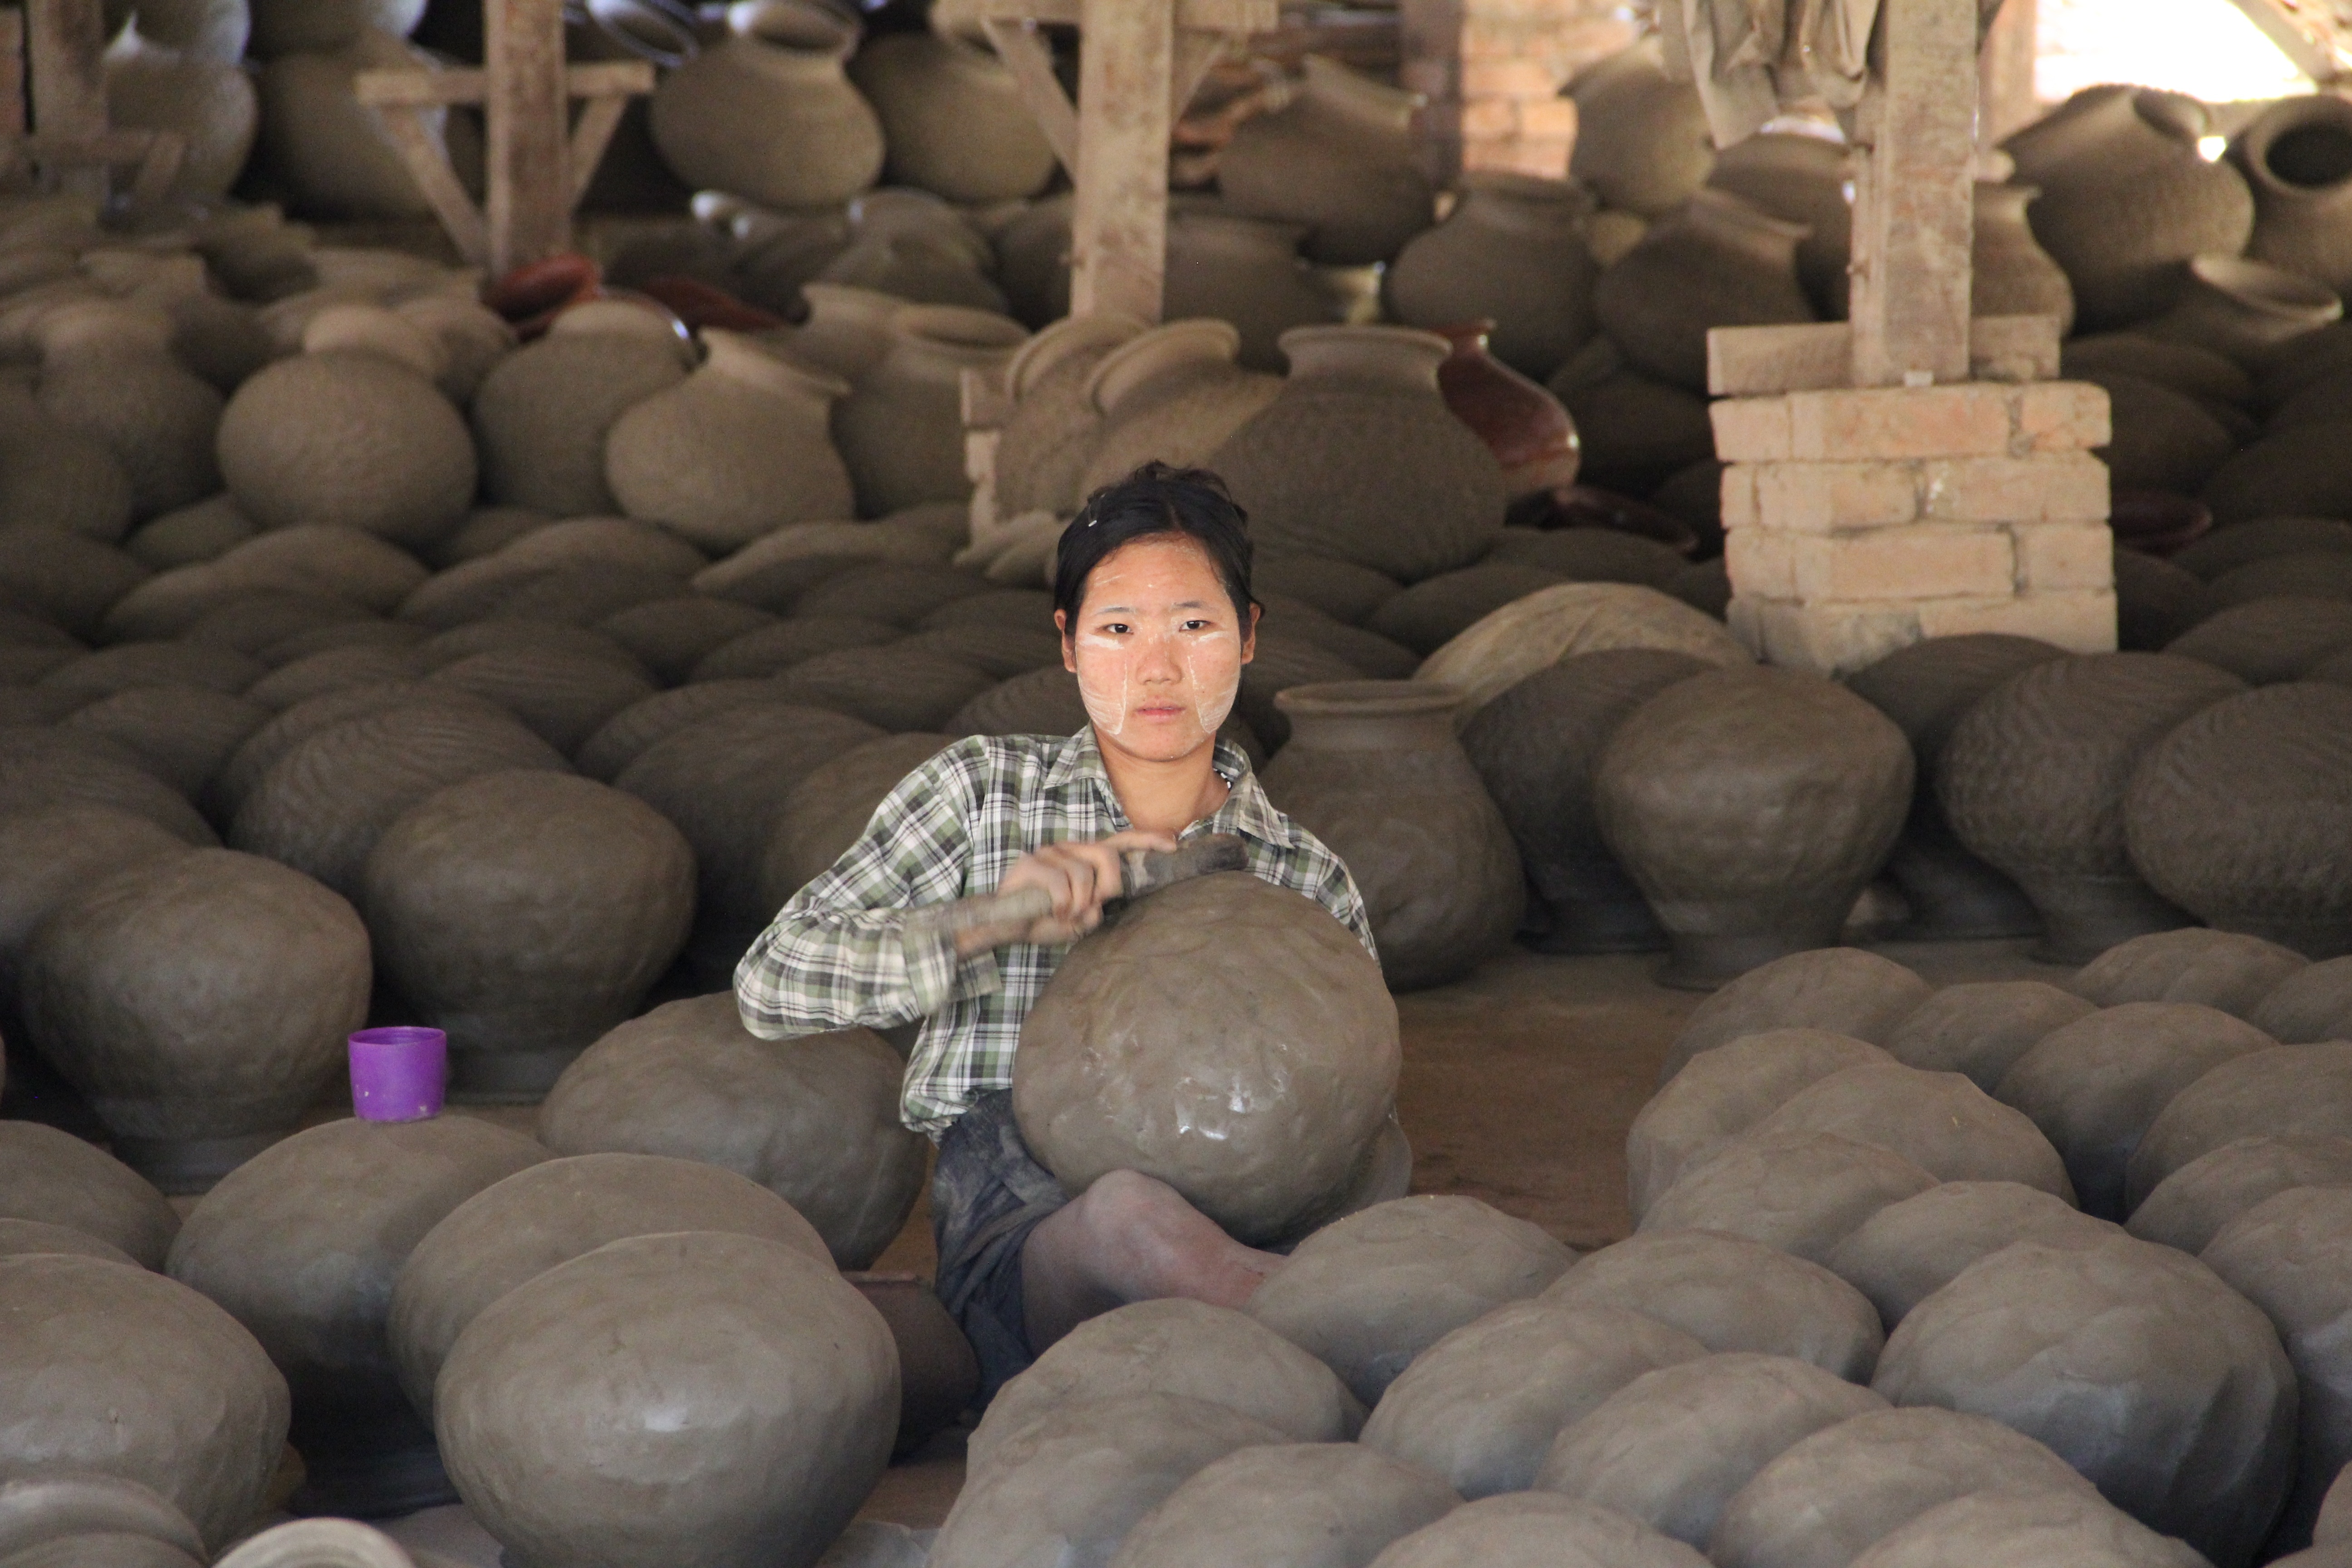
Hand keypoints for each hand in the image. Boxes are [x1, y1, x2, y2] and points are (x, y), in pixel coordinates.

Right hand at [954, 830, 1179, 954]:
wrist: (1005, 926)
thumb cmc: (1046, 919)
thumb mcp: (1081, 919)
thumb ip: (1097, 909)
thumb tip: (1099, 905)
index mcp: (1084, 858)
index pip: (1120, 842)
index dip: (1147, 839)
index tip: (1174, 843)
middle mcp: (1069, 848)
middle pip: (1107, 855)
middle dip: (1110, 885)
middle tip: (1094, 905)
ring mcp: (1049, 853)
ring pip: (1084, 874)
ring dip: (1080, 903)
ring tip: (1066, 915)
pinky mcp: (1030, 864)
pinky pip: (1062, 883)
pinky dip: (1063, 906)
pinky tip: (1054, 914)